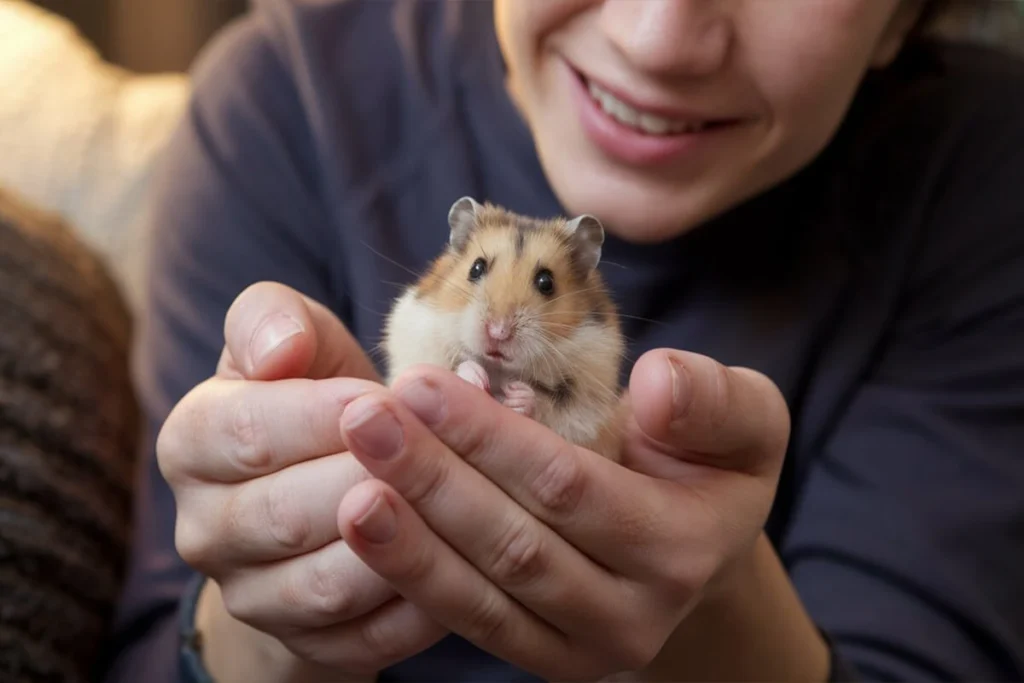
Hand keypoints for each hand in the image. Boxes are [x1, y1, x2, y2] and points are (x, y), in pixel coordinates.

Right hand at [157, 282, 447, 679]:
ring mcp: (251, 597)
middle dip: (371, 479)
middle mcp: (204, 529)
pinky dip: (420, 607)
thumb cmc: (317, 401)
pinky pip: (367, 639)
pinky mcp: (305, 646)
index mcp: (192, 441)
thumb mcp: (299, 345)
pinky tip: (466, 565)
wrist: (325, 496)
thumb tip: (280, 348)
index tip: (389, 396)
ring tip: (461, 504)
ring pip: (326, 587)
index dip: (324, 415)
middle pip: (286, 515)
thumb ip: (276, 319)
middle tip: (437, 454)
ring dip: (402, 546)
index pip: (246, 432)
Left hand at [332, 349, 787, 680]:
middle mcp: (632, 614)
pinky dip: (414, 577)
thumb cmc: (710, 463)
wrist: (700, 543)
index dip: (492, 438)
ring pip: (482, 594)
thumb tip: (655, 384)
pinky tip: (363, 527)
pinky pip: (471, 622)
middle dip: (432, 479)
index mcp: (680, 548)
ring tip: (348, 478)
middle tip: (364, 419)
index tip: (419, 382)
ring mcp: (584, 648)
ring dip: (408, 536)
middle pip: (514, 544)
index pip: (568, 489)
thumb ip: (712, 400)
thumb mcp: (744, 420)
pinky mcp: (545, 658)